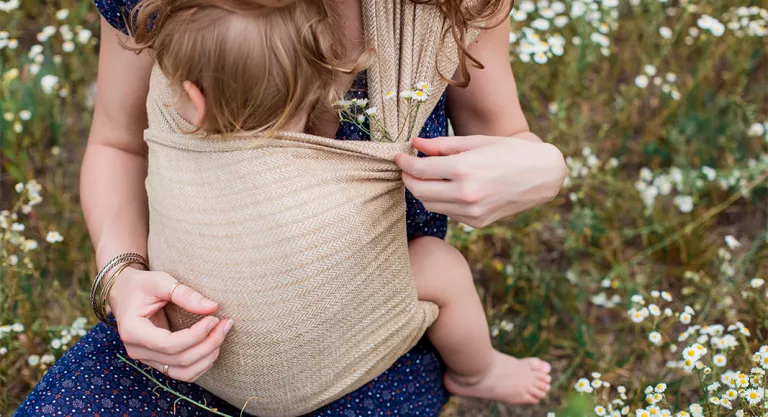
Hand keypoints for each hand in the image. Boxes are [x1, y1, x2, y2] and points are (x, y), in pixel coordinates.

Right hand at [107, 267, 232, 382]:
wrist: (124, 292)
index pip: (170, 344)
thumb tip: (213, 307)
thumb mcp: (160, 281)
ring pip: (184, 372)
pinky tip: (213, 346)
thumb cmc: (141, 285)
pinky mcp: (157, 361)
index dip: (197, 335)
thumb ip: (185, 294)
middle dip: (209, 344)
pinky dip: (202, 363)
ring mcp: (147, 359)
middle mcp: (138, 351)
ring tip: (222, 334)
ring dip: (208, 357)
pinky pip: (183, 372)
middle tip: (226, 324)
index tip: (215, 318)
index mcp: (133, 331)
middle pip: (180, 360)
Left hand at [394, 135, 565, 227]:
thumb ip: (442, 145)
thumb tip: (414, 144)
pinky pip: (447, 212)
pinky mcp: (477, 222)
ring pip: (430, 204)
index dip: (404, 163)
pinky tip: (447, 188)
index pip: (419, 170)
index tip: (398, 157)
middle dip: (408, 179)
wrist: (542, 175)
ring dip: (422, 191)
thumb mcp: (476, 142)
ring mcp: (472, 211)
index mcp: (465, 168)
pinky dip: (441, 200)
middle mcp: (466, 193)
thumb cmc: (509, 151)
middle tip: (406, 168)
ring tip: (425, 177)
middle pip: (419, 191)